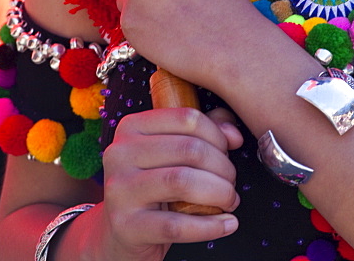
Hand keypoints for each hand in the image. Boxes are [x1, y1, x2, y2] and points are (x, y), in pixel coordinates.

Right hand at [97, 106, 242, 260]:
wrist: (120, 234)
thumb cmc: (155, 186)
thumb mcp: (174, 152)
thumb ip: (206, 132)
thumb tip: (234, 135)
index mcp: (132, 126)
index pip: (187, 118)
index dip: (218, 135)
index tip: (229, 152)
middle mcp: (120, 153)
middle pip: (189, 149)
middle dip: (223, 167)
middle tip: (232, 182)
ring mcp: (120, 190)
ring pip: (183, 182)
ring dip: (219, 193)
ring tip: (230, 201)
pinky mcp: (125, 226)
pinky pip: (176, 225)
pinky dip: (209, 225)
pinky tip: (227, 224)